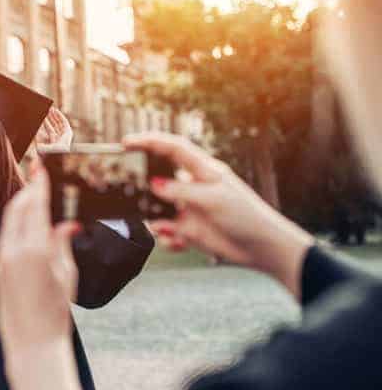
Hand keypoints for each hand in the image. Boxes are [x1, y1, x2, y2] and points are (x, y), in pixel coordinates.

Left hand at [0, 168, 88, 389]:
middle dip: (28, 189)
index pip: (36, 206)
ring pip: (9, 222)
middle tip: (38, 174)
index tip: (42, 165)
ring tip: (33, 194)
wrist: (31, 343)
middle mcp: (14, 251)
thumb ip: (62, 244)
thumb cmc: (55, 313)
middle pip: (18, 209)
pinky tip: (26, 223)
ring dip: (20, 205)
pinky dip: (15, 224)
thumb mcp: (66, 275)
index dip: (40, 184)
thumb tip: (67, 223)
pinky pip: (5, 238)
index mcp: (36, 250)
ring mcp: (2, 260)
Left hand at [34, 107, 73, 154]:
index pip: (48, 129)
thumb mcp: (38, 142)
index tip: (42, 115)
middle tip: (47, 110)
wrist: (56, 155)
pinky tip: (55, 111)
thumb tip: (33, 127)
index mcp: (51, 142)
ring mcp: (64, 136)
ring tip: (51, 109)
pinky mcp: (69, 134)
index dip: (45, 122)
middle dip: (50, 117)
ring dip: (55, 115)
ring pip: (59, 123)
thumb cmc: (46, 152)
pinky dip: (60, 116)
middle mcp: (58, 139)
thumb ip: (36, 136)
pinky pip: (64, 123)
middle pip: (54, 125)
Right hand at [124, 132, 313, 298]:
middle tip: (127, 192)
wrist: (261, 248)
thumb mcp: (212, 198)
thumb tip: (154, 185)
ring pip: (158, 209)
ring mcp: (189, 208)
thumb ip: (181, 191)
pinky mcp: (188, 229)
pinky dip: (166, 239)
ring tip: (160, 228)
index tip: (126, 142)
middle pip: (159, 178)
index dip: (149, 141)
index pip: (172, 148)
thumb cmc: (246, 215)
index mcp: (203, 170)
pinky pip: (166, 232)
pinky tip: (177, 242)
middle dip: (142, 186)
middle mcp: (193, 187)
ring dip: (153, 219)